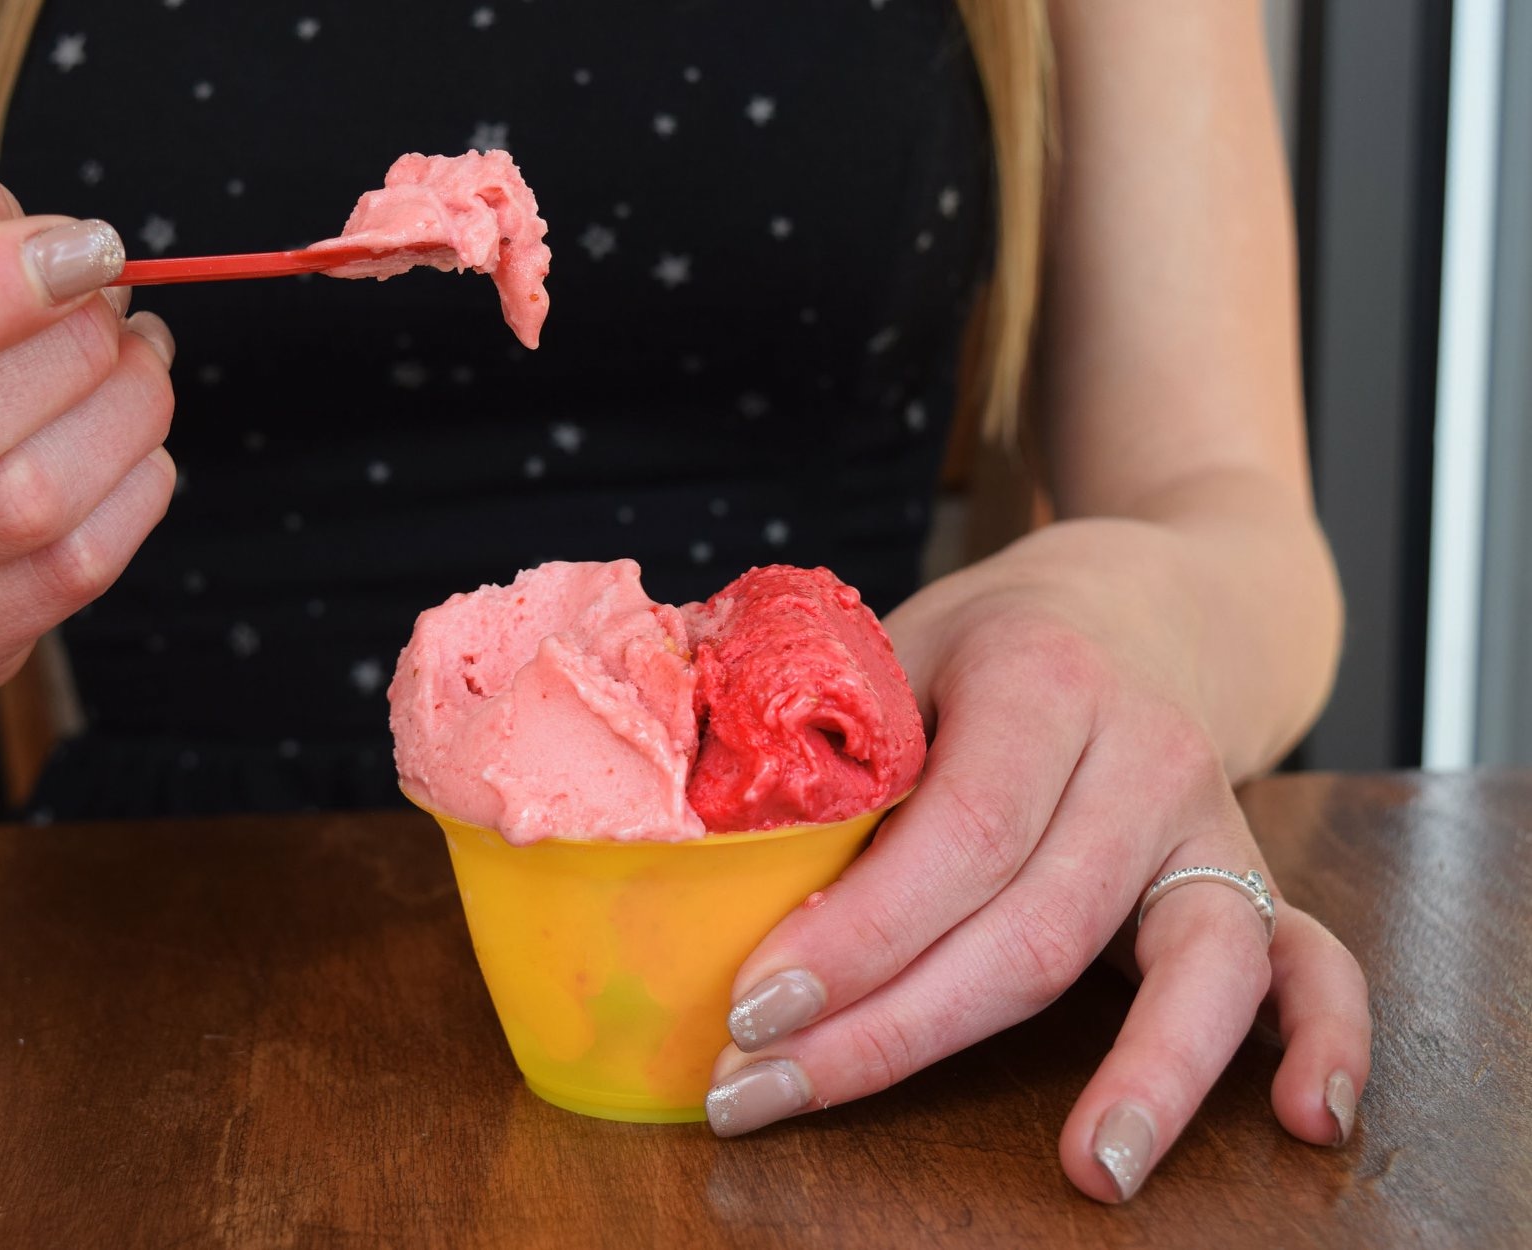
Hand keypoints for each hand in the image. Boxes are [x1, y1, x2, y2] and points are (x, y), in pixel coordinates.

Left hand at [705, 520, 1370, 1202]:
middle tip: (769, 1091)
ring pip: (1197, 958)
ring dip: (1148, 1072)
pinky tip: (1300, 1119)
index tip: (754, 1010)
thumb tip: (690, 843)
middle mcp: (1143, 754)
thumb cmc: (988, 644)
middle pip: (1039, 924)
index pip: (955, 834)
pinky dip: (1324, 1038)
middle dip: (899, 1031)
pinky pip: (1315, 958)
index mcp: (1040, 683)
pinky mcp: (1254, 872)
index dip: (859, 935)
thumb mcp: (892, 650)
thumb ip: (822, 743)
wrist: (1140, 601)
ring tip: (1092, 1172)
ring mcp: (1213, 820)